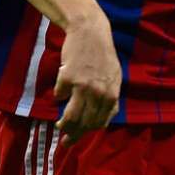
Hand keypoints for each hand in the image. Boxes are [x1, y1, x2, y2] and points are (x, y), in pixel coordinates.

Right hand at [53, 13, 120, 134]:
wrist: (90, 33)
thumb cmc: (103, 56)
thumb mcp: (115, 78)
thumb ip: (110, 98)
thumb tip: (104, 120)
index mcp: (112, 94)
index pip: (99, 122)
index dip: (88, 132)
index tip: (80, 136)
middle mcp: (99, 93)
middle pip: (84, 123)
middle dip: (74, 135)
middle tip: (66, 142)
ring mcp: (83, 86)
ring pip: (71, 116)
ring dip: (64, 125)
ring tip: (59, 127)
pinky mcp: (67, 78)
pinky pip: (59, 95)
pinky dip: (59, 96)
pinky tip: (60, 93)